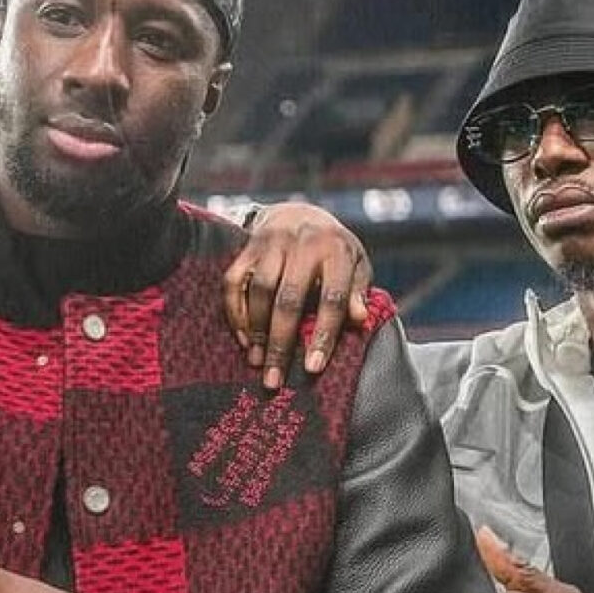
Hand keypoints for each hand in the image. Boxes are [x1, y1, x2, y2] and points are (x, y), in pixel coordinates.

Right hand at [223, 203, 372, 389]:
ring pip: (260, 290)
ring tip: (257, 362)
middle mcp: (303, 244)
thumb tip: (359, 319)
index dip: (324, 334)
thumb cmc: (333, 250)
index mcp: (337, 251)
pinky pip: (234, 281)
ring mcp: (272, 243)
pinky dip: (236, 312)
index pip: (332, 298)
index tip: (313, 368)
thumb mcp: (356, 265)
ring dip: (256, 331)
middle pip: (289, 299)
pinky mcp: (247, 247)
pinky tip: (244, 339)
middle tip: (274, 380)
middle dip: (280, 342)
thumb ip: (357, 291)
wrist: (298, 213)